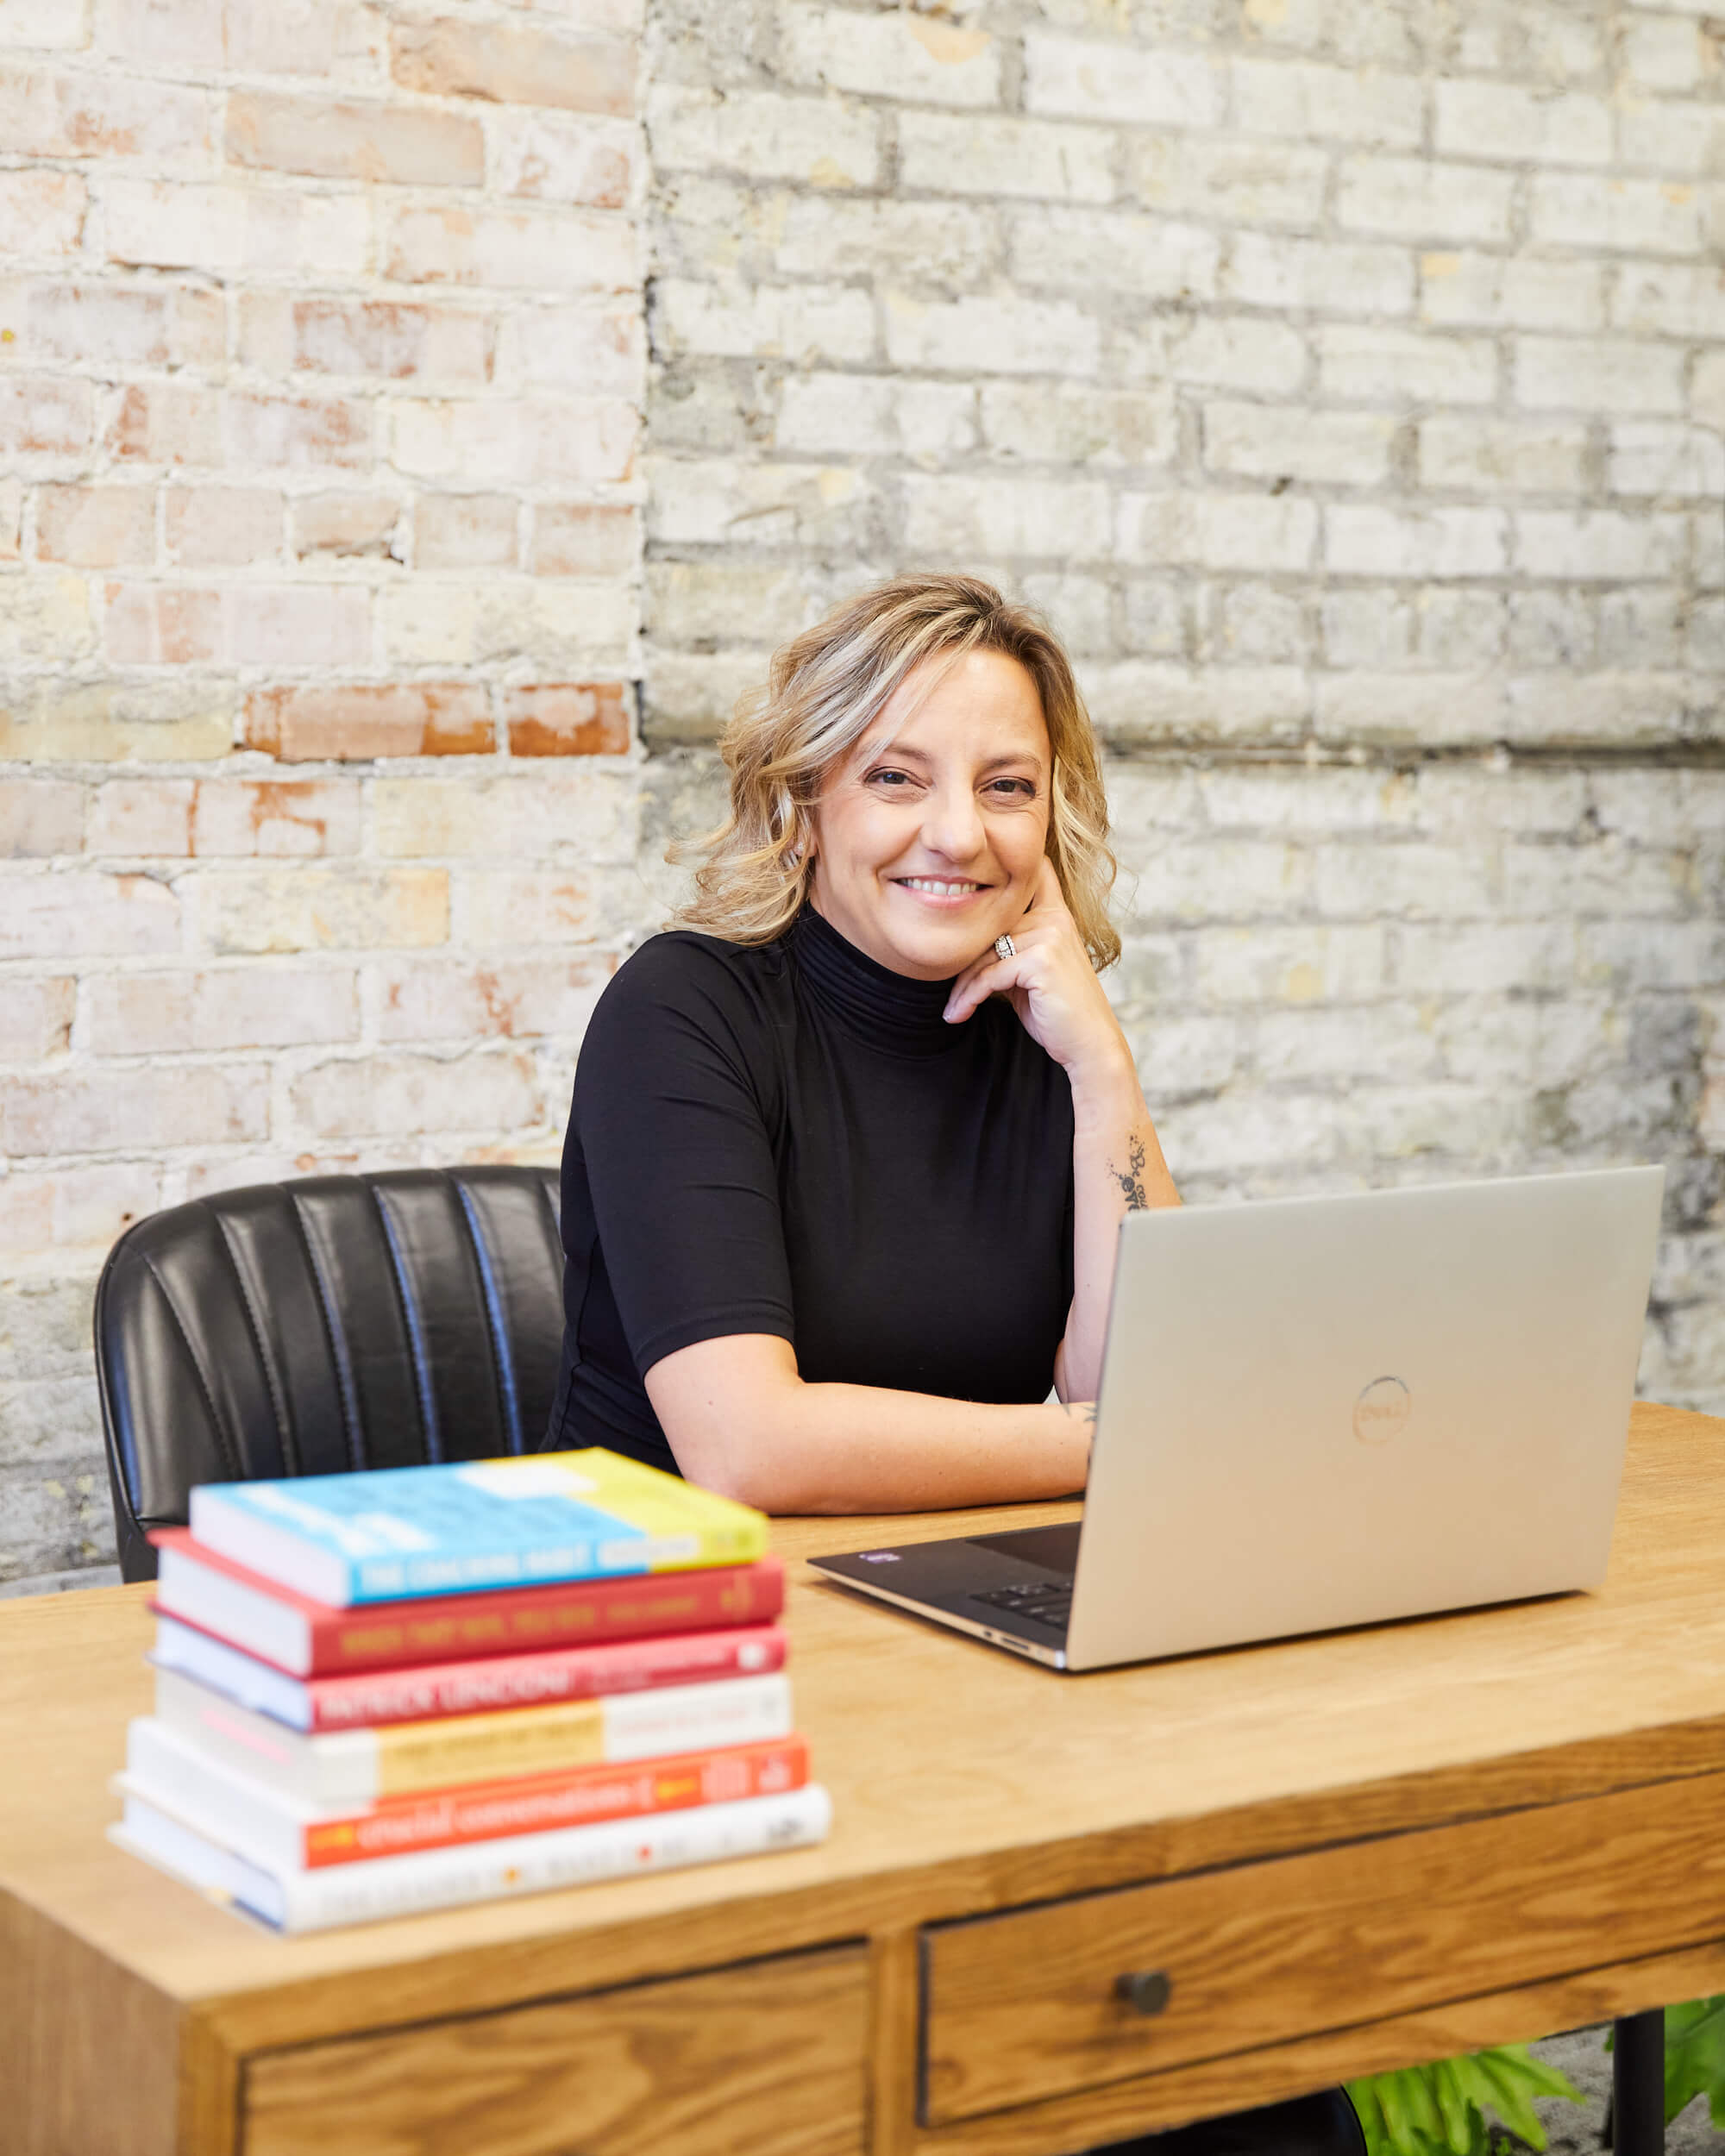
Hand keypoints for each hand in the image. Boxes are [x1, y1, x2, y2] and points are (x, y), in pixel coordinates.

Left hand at [943, 858, 1132, 1083]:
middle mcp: (1053, 918)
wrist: (1090, 1045)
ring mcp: (1049, 936)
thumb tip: (962, 945)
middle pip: (988, 929)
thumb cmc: (1058, 1012)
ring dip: (962, 986)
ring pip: (984, 955)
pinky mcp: (1040, 960)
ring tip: (953, 1009)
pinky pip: (989, 976)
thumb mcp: (1030, 973)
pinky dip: (969, 998)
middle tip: (951, 993)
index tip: (967, 886)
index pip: (1027, 877)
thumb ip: (1007, 950)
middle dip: (963, 963)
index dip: (1000, 872)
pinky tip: (959, 1014)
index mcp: (1054, 914)